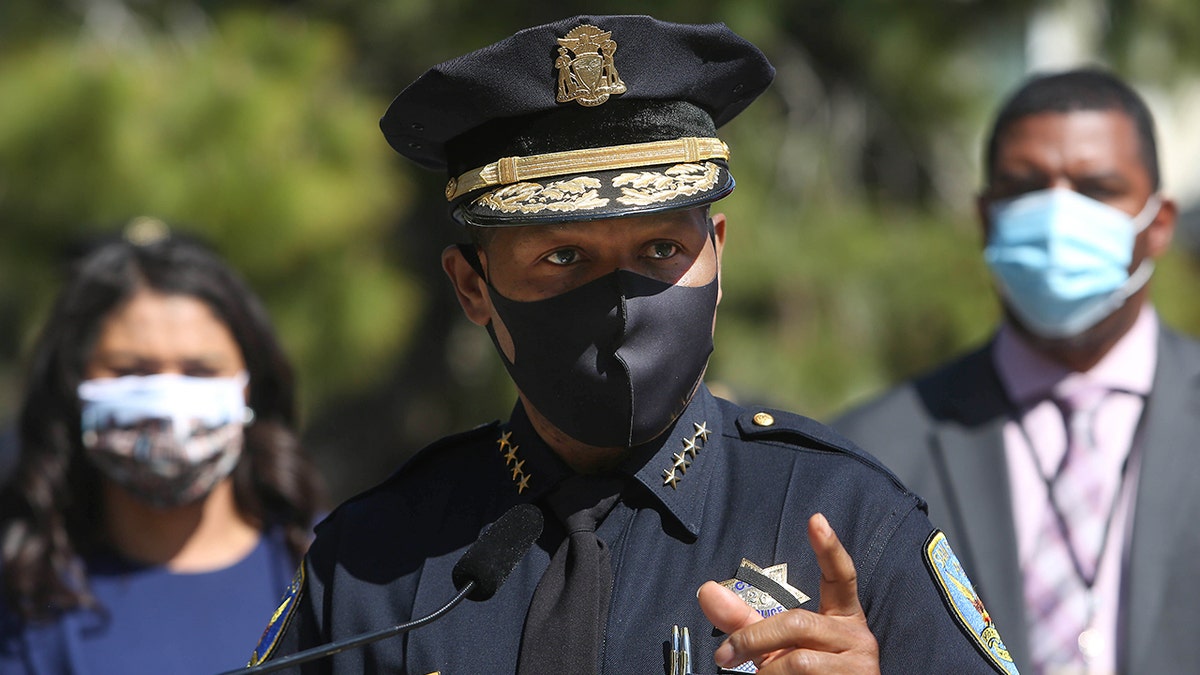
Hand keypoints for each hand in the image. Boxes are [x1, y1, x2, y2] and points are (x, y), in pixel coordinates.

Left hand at [697, 513, 879, 673]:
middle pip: (798, 623)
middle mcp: (857, 637)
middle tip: (724, 656)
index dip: (830, 549)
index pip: (840, 577)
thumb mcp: (777, 647)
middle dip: (754, 639)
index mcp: (842, 618)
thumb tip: (706, 590)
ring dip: (767, 672)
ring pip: (799, 661)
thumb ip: (744, 621)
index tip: (816, 520)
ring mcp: (861, 665)